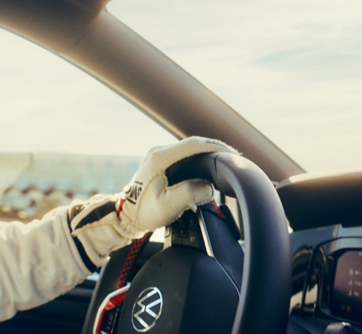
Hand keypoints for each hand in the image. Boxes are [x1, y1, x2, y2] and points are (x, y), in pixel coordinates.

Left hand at [67, 137, 238, 268]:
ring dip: (208, 155)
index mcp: (160, 157)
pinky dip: (200, 161)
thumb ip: (189, 194)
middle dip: (216, 150)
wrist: (126, 216)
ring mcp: (159, 156)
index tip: (233, 154)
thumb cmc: (144, 212)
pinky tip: (210, 169)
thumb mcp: (167, 206)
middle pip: (194, 145)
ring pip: (190, 150)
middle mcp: (159, 152)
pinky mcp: (161, 163)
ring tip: (226, 164)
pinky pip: (185, 157)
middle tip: (235, 160)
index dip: (217, 147)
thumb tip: (209, 187)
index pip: (194, 144)